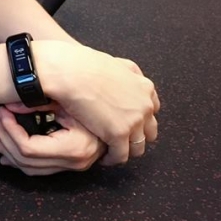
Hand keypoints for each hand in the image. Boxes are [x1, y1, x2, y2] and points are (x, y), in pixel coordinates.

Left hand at [0, 103, 105, 175]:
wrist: (119, 112)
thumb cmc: (94, 102)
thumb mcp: (67, 100)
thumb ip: (37, 102)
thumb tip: (8, 105)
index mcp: (73, 148)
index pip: (29, 148)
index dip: (9, 131)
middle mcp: (73, 162)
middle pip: (25, 160)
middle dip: (2, 139)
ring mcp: (71, 166)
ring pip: (28, 167)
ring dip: (5, 149)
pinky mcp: (67, 165)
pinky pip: (36, 168)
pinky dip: (17, 159)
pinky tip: (3, 152)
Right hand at [34, 41, 159, 166]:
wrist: (68, 72)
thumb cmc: (81, 64)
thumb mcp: (113, 62)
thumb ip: (125, 71)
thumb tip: (120, 76)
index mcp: (143, 87)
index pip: (152, 109)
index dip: (139, 117)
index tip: (128, 120)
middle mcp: (144, 105)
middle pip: (149, 131)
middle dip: (135, 136)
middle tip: (120, 138)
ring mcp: (133, 121)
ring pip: (138, 147)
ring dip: (125, 150)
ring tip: (111, 151)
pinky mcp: (118, 134)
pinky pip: (120, 156)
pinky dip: (112, 158)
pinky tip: (103, 157)